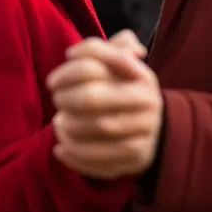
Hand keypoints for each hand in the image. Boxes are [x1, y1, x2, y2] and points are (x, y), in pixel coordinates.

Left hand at [47, 35, 162, 179]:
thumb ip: (102, 50)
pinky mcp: (136, 159)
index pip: (96, 66)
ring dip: (68, 128)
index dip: (68, 71)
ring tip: (58, 124)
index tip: (54, 81)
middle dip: (66, 100)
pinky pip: (100, 161)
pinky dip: (75, 156)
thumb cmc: (126, 90)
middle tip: (57, 102)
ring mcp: (144, 133)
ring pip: (96, 129)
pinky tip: (60, 149)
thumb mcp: (123, 65)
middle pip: (93, 98)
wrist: (157, 129)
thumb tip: (74, 53)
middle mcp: (147, 102)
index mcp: (141, 75)